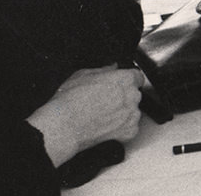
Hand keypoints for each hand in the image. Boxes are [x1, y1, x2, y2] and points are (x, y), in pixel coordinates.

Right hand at [27, 66, 146, 166]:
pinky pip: (130, 128)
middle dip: (123, 97)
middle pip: (134, 94)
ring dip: (123, 113)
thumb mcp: (83, 75)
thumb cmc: (70, 102)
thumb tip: (111, 68)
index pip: (137, 76)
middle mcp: (132, 96)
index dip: (127, 80)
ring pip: (132, 111)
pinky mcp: (130, 131)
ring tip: (103, 115)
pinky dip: (121, 129)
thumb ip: (103, 70)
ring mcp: (132, 115)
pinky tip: (106, 126)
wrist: (64, 126)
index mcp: (124, 79)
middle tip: (105, 101)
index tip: (120, 85)